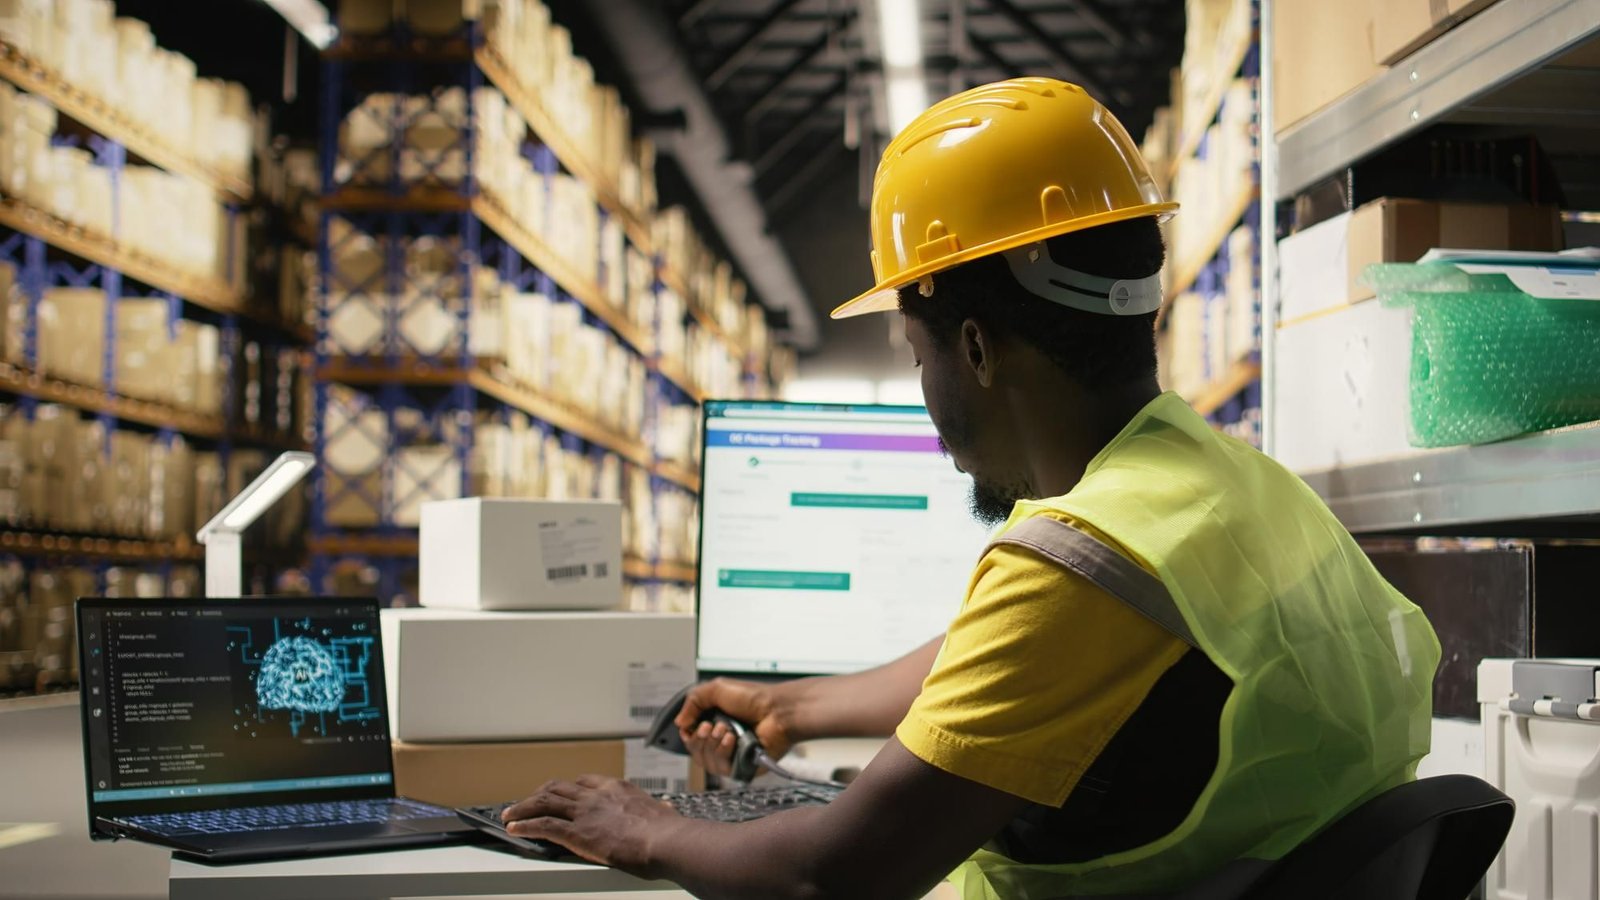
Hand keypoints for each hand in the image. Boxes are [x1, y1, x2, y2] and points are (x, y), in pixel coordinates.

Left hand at [501, 775, 683, 875]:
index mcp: (617, 789)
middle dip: (538, 795)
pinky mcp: (577, 833)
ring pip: (544, 803)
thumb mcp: (664, 815)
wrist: (667, 841)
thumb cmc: (670, 833)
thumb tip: (667, 811)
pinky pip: (543, 825)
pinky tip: (514, 829)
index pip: (584, 781)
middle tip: (527, 803)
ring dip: (523, 808)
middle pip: (558, 788)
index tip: (558, 793)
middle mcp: (597, 796)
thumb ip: (659, 811)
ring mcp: (585, 813)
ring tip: (509, 814)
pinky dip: (525, 825)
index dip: (566, 788)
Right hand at [674, 678, 794, 777]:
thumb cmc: (753, 698)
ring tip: (725, 730)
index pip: (692, 738)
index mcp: (716, 723)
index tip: (691, 727)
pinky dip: (723, 752)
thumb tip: (680, 723)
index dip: (688, 735)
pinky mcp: (742, 767)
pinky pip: (721, 768)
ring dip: (712, 744)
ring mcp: (732, 755)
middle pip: (695, 752)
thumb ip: (693, 701)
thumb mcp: (716, 689)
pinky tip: (732, 739)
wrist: (776, 710)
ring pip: (706, 762)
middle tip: (710, 726)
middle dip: (699, 739)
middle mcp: (722, 741)